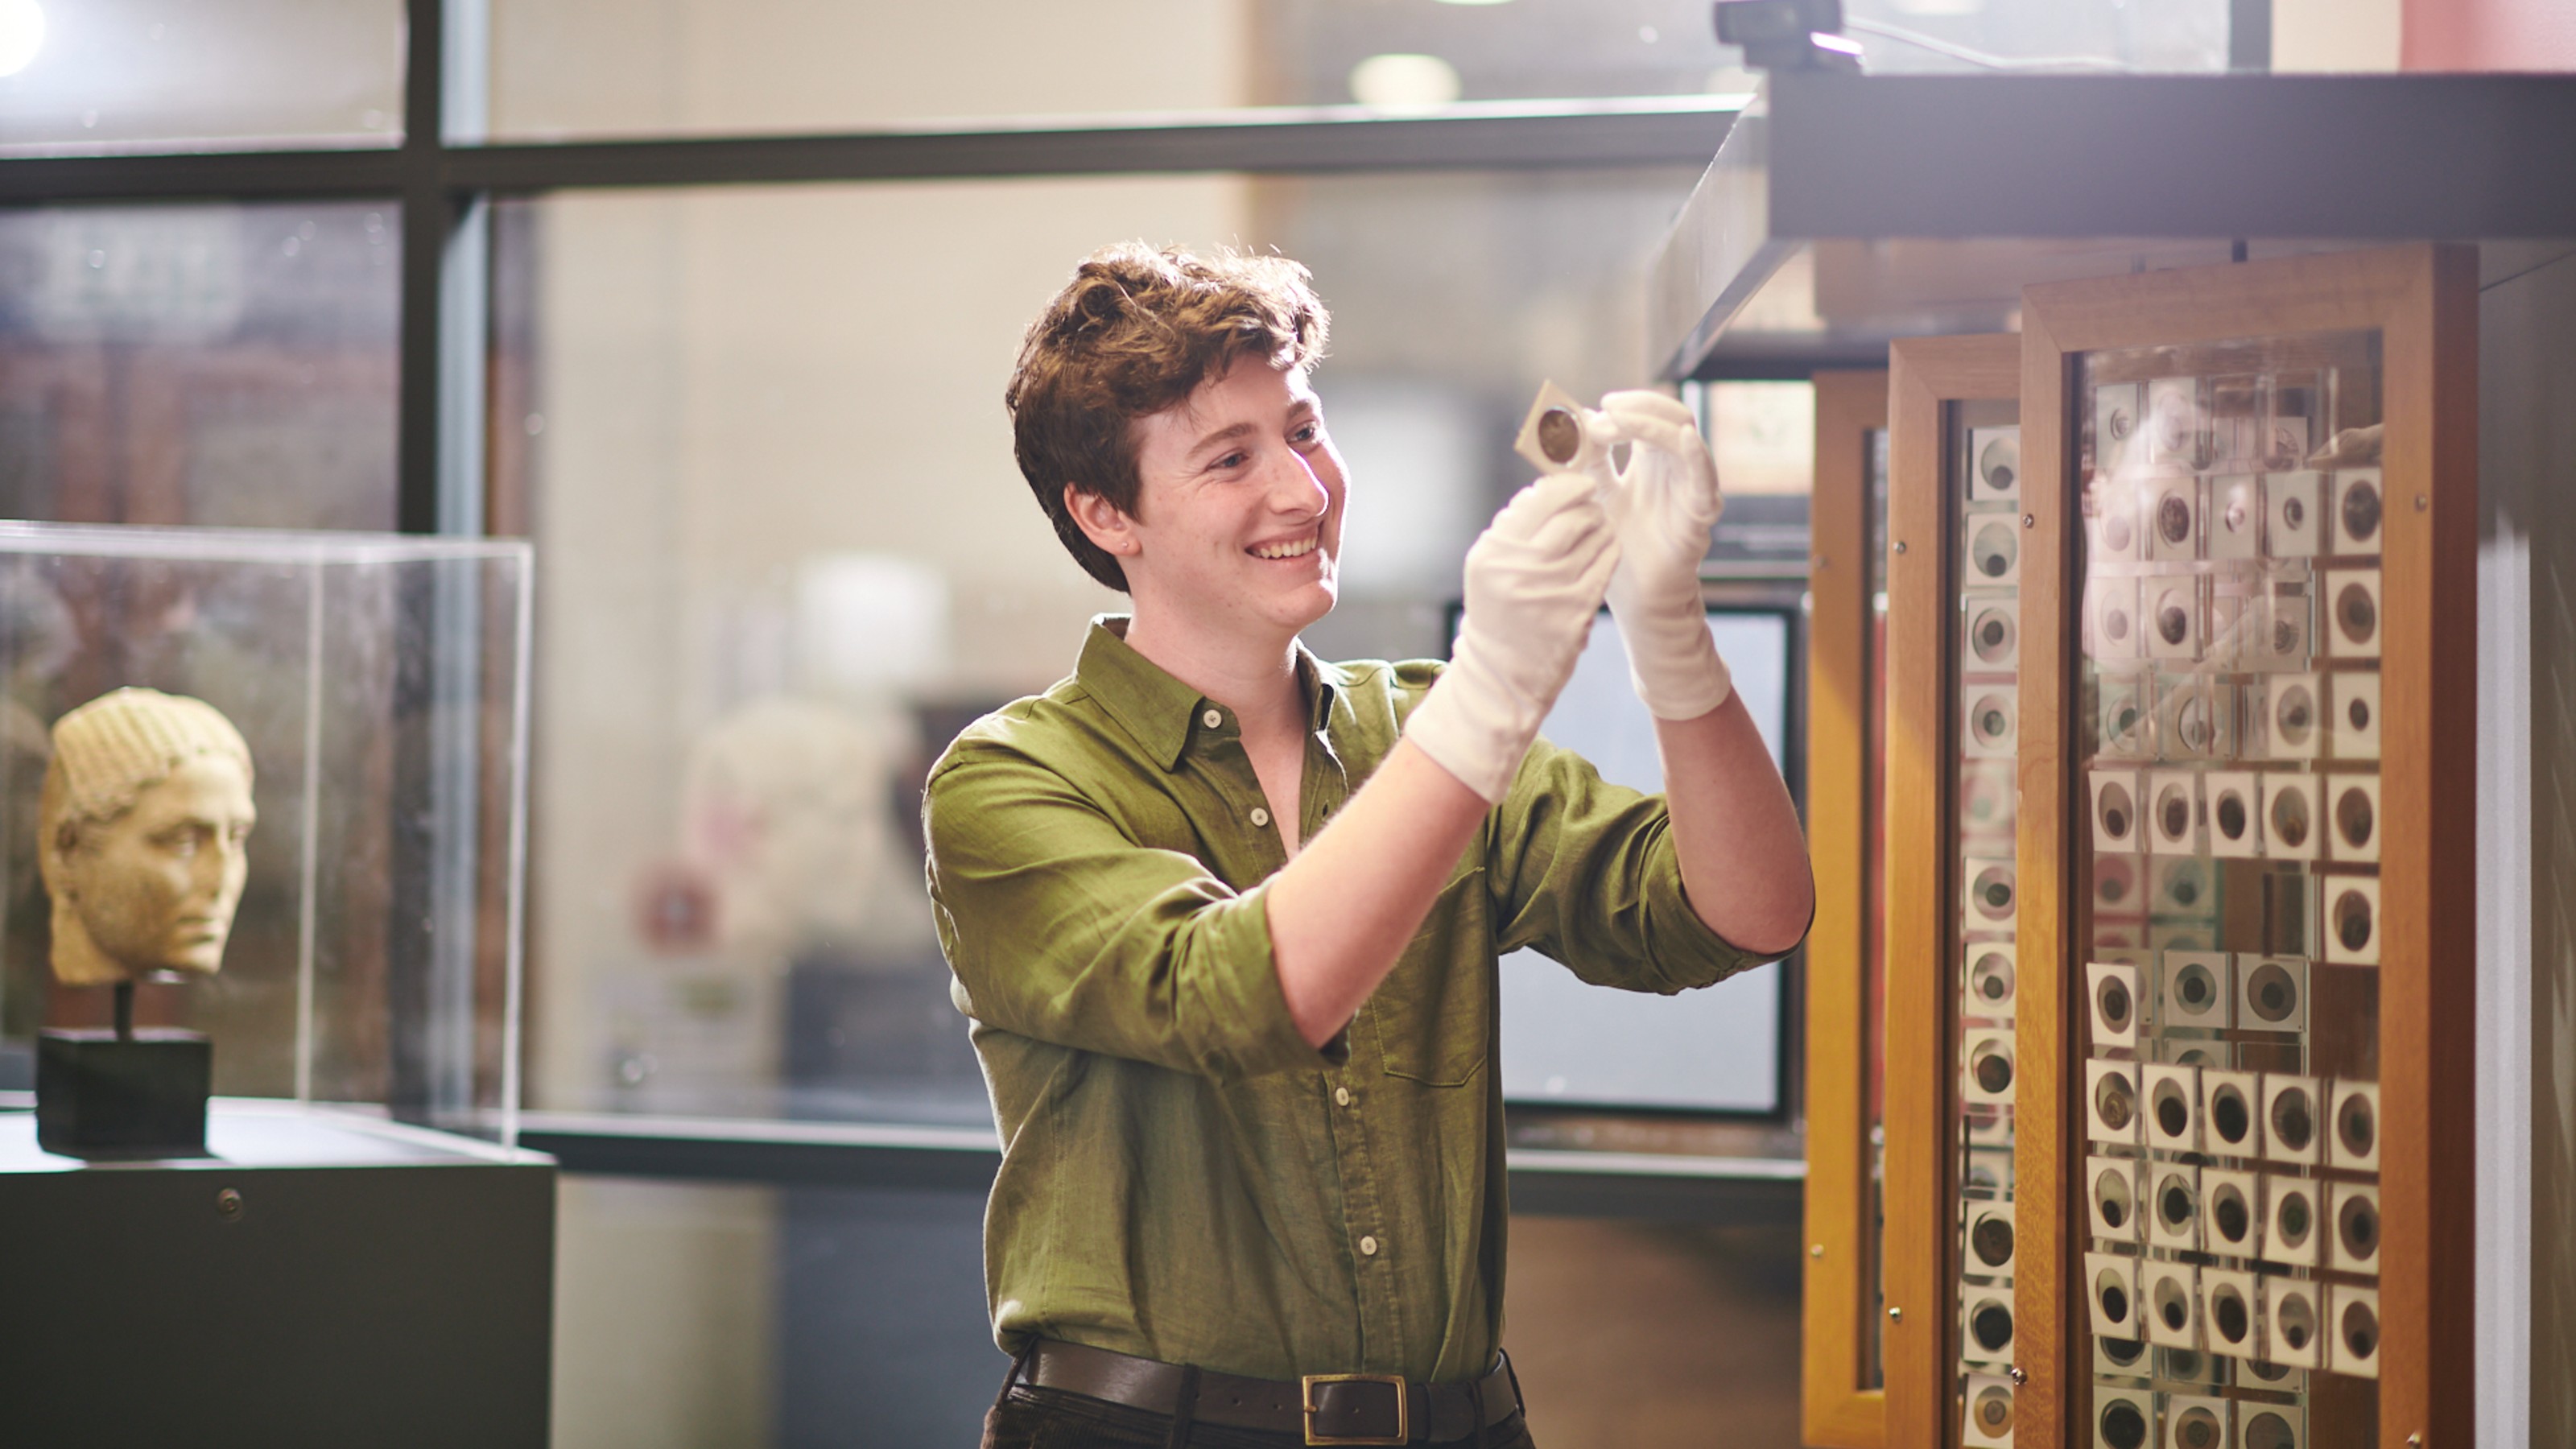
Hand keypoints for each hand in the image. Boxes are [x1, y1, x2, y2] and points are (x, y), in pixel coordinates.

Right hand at [1404, 472, 1618, 802]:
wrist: (1501, 675)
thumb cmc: (1498, 611)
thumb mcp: (1489, 566)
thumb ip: (1514, 527)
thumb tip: (1550, 486)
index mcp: (1493, 552)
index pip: (1542, 498)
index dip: (1568, 485)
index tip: (1580, 484)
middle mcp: (1520, 568)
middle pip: (1574, 514)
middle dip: (1589, 505)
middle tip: (1591, 507)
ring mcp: (1552, 590)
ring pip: (1596, 535)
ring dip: (1602, 526)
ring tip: (1597, 530)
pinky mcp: (1578, 609)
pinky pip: (1607, 562)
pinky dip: (1610, 549)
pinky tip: (1604, 550)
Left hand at [1596, 391, 1731, 719]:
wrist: (1636, 599)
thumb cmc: (1618, 550)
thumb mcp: (1594, 497)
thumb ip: (1586, 462)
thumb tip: (1574, 423)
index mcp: (1649, 461)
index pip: (1644, 416)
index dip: (1621, 409)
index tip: (1589, 415)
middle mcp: (1674, 467)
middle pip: (1669, 416)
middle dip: (1638, 406)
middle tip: (1607, 408)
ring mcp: (1691, 486)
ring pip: (1684, 436)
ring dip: (1653, 423)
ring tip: (1621, 420)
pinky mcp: (1701, 511)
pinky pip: (1706, 476)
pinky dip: (1698, 455)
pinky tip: (1683, 438)